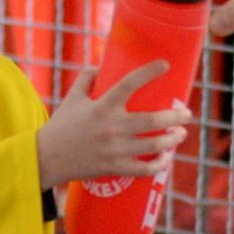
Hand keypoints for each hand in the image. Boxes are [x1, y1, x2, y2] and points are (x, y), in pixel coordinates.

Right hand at [36, 62, 191, 190]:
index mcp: (102, 106)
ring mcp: (115, 150)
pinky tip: (166, 157)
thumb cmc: (62, 125)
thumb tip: (103, 64)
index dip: (149, 72)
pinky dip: (159, 164)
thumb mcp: (72, 97)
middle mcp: (112, 127)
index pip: (129, 83)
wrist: (47, 158)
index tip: (166, 64)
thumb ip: (87, 77)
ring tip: (180, 133)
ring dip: (173, 139)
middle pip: (153, 121)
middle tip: (186, 113)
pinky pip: (145, 169)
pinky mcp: (115, 168)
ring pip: (154, 146)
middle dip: (176, 116)